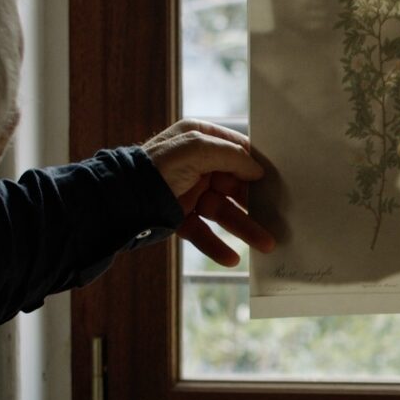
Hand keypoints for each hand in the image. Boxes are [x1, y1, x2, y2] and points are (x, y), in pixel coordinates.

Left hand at [141, 119, 275, 265]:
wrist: (118, 199)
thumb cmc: (157, 166)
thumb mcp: (197, 149)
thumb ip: (231, 155)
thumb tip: (257, 169)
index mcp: (199, 140)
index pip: (237, 150)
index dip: (258, 165)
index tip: (280, 180)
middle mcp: (197, 165)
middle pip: (236, 186)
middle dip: (256, 204)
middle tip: (279, 218)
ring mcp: (189, 192)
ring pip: (224, 212)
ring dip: (245, 228)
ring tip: (266, 245)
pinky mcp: (180, 217)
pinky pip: (204, 233)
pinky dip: (217, 247)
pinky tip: (232, 259)